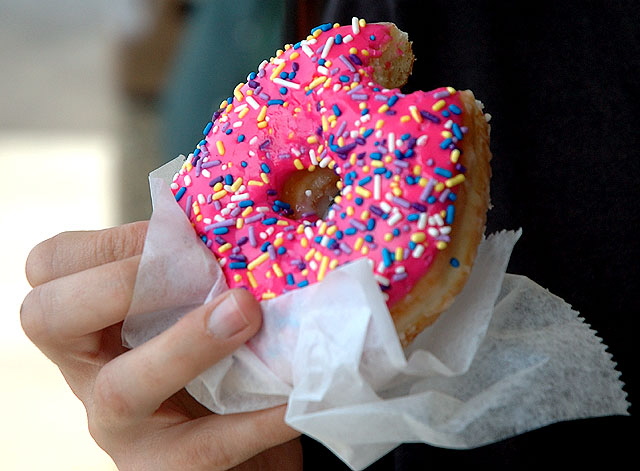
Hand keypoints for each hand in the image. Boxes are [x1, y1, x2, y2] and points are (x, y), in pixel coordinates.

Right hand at [20, 221, 301, 470]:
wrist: (240, 443)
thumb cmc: (215, 361)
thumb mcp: (192, 311)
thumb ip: (195, 271)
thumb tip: (238, 221)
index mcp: (89, 322)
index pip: (49, 267)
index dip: (106, 244)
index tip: (172, 236)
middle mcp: (89, 372)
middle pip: (49, 319)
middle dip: (121, 283)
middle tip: (197, 269)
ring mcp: (121, 428)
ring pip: (124, 388)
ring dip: (189, 343)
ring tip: (246, 312)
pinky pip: (207, 446)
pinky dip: (257, 418)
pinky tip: (292, 397)